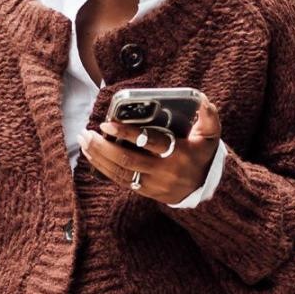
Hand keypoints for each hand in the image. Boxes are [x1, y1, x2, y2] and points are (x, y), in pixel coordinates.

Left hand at [79, 93, 222, 204]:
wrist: (206, 189)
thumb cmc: (203, 156)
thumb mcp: (210, 136)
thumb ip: (208, 117)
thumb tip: (203, 101)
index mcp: (178, 155)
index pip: (150, 143)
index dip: (128, 133)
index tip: (107, 123)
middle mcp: (163, 172)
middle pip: (128, 161)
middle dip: (103, 147)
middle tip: (86, 134)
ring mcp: (153, 185)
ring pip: (121, 173)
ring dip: (99, 158)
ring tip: (84, 143)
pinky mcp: (146, 192)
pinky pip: (121, 182)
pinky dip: (103, 169)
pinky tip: (91, 157)